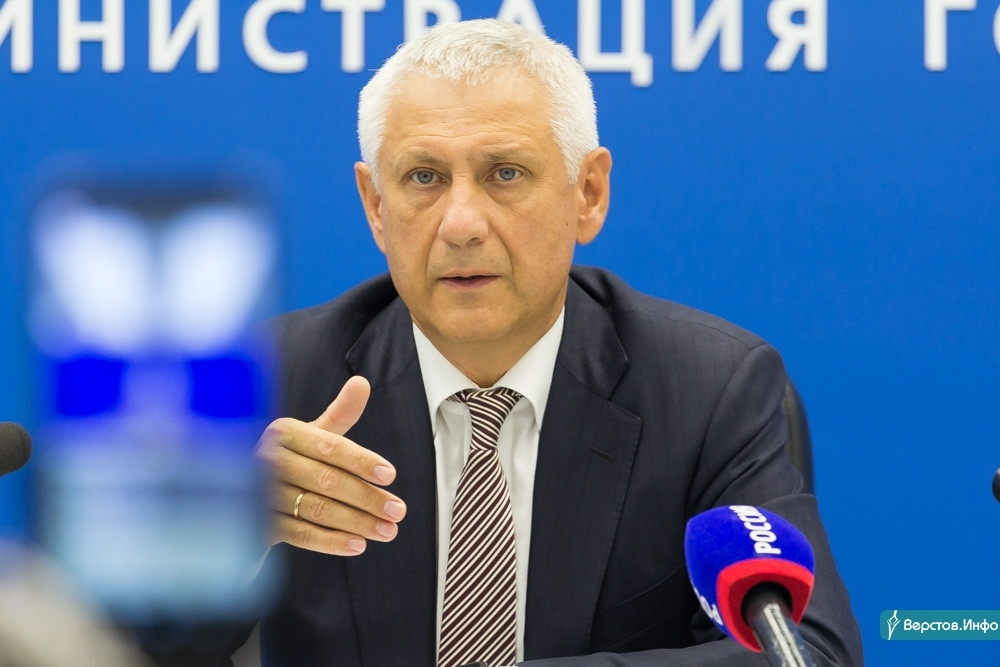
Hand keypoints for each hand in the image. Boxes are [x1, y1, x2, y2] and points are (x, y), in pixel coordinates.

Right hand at [256, 376, 406, 554]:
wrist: (243, 494)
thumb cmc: (290, 458)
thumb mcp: (312, 434)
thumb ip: (340, 413)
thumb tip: (361, 383)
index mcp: (284, 433)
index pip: (330, 447)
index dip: (362, 461)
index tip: (390, 475)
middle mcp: (269, 461)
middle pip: (327, 481)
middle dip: (367, 498)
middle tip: (398, 511)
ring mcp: (261, 494)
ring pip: (317, 509)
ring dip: (357, 522)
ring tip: (387, 531)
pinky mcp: (260, 523)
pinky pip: (300, 534)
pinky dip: (331, 541)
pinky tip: (357, 544)